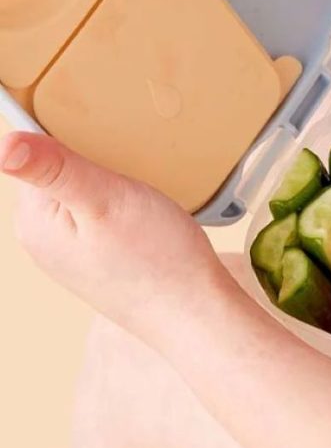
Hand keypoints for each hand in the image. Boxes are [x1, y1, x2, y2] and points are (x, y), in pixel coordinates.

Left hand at [0, 133, 232, 342]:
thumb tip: (4, 144)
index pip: (35, 155)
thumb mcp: (107, 202)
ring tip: (139, 185)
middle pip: (55, 172)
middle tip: (130, 161)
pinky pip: (97, 213)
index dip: (69, 135)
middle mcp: (43, 239)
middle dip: (90, 156)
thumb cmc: (158, 260)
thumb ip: (55, 170)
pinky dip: (118, 201)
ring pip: (80, 191)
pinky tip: (141, 210)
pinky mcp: (96, 259)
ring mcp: (70, 252)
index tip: (106, 137)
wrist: (194, 313)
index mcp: (35, 222)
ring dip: (107, 178)